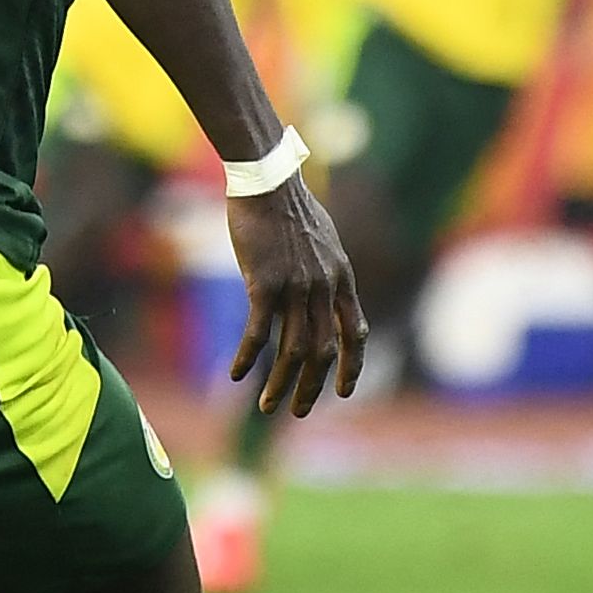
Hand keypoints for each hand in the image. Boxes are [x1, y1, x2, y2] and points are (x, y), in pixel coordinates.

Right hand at [224, 177, 366, 418]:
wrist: (267, 181)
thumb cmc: (289, 207)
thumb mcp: (321, 241)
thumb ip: (326, 271)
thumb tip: (323, 290)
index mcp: (342, 278)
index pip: (356, 333)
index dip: (352, 366)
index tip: (344, 391)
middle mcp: (324, 287)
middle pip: (323, 351)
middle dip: (312, 387)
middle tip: (299, 411)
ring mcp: (296, 287)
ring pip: (292, 350)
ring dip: (280, 384)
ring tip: (267, 406)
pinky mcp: (264, 284)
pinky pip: (258, 332)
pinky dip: (247, 357)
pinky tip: (236, 375)